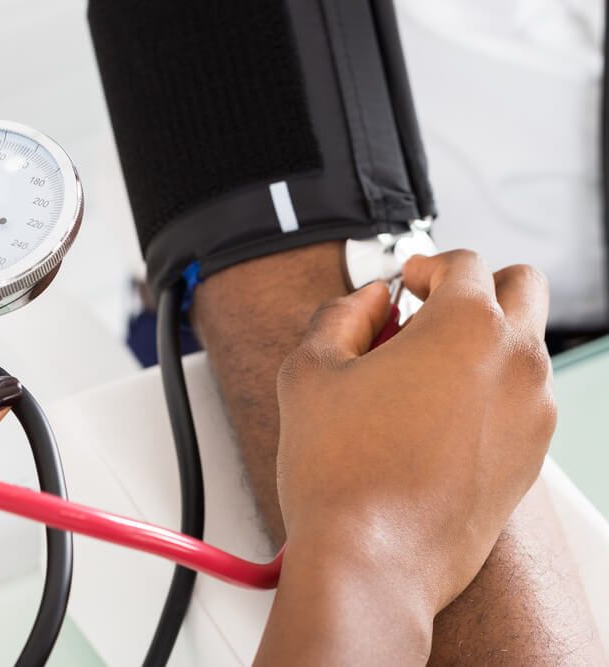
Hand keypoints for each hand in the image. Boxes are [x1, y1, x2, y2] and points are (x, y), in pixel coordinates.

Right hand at [259, 251, 554, 661]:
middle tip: (429, 310)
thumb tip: (369, 303)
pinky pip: (521, 400)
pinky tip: (433, 419)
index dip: (423, 265)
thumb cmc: (342, 474)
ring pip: (524, 346)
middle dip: (474, 288)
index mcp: (466, 326)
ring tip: (419, 374)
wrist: (372, 560)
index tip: (405, 283)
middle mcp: (515, 362)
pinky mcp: (531, 457)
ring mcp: (532, 412)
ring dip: (482, 341)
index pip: (459, 262)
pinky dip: (489, 391)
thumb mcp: (310, 371)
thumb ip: (340, 315)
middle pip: (520, 287)